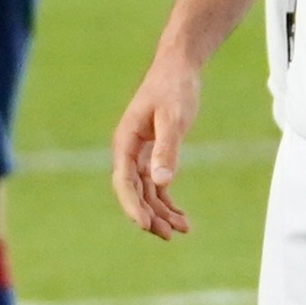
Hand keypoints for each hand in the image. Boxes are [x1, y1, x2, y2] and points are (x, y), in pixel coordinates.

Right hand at [110, 49, 204, 239]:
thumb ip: (167, 150)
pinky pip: (156, 184)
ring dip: (160, 212)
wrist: (177, 68)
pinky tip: (180, 216)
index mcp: (125, 142)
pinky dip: (166, 200)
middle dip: (149, 215)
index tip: (145, 226)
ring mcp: (139, 154)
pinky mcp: (153, 153)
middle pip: (133, 192)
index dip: (133, 206)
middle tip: (168, 235)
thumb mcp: (173, 119)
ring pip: (146, 191)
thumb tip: (162, 183)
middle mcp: (128, 151)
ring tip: (181, 230)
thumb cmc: (173, 89)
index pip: (124, 182)